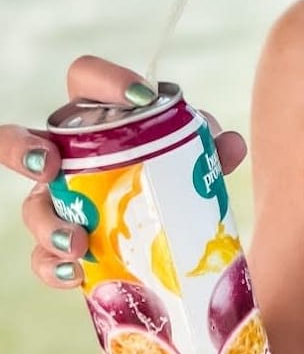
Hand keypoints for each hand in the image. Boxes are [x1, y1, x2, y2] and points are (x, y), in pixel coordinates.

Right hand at [0, 55, 246, 288]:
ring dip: (48, 224)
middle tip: (49, 166)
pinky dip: (53, 268)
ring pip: (32, 206)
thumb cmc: (176, 170)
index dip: (105, 79)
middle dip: (23, 150)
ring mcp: (58, 198)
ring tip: (77, 242)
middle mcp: (66, 154)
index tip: (142, 97)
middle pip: (21, 140)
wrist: (174, 223)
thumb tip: (231, 146)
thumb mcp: (195, 156)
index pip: (85, 79)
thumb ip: (210, 149)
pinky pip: (44, 256)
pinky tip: (75, 274)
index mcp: (99, 118)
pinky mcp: (63, 241)